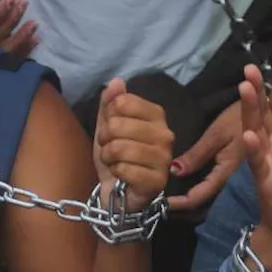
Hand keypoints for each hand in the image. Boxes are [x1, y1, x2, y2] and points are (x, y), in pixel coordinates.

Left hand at [93, 79, 174, 210]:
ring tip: (115, 161)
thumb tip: (117, 81)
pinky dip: (115, 172)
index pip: (122, 102)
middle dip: (105, 138)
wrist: (117, 191)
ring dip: (108, 156)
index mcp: (156, 116)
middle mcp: (166, 134)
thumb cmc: (115, 155)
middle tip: (111, 148)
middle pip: (118, 124)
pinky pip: (124, 169)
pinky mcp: (158, 181)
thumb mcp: (107, 125)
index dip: (108, 116)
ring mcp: (165, 158)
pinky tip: (121, 176)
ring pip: (120, 147)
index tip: (111, 128)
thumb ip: (110, 102)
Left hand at [167, 100, 246, 212]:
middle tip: (162, 204)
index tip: (161, 206)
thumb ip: (197, 155)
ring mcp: (237, 176)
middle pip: (206, 200)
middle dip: (185, 205)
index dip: (180, 203)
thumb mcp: (216, 135)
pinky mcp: (237, 169)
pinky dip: (201, 187)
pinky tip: (190, 183)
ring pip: (211, 194)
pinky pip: (216, 184)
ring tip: (172, 197)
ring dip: (192, 197)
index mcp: (227, 174)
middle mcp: (233, 180)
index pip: (200, 196)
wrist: (266, 110)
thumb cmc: (239, 119)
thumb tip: (174, 171)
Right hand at [240, 56, 271, 255]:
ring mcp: (266, 159)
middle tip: (251, 67)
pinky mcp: (264, 179)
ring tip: (246, 88)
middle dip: (258, 89)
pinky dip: (252, 149)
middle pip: (264, 111)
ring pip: (255, 129)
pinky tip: (249, 135)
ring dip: (250, 110)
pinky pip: (257, 162)